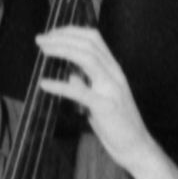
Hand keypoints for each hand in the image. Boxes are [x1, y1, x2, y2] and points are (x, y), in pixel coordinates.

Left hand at [30, 23, 151, 164]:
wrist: (136, 147)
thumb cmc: (118, 124)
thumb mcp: (100, 98)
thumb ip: (87, 84)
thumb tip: (69, 74)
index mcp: (114, 70)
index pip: (94, 39)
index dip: (71, 31)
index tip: (51, 34)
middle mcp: (115, 74)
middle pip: (89, 43)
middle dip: (62, 37)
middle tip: (41, 39)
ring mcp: (111, 89)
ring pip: (87, 58)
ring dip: (62, 50)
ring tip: (43, 51)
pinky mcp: (104, 107)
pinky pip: (79, 92)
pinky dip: (59, 86)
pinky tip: (44, 84)